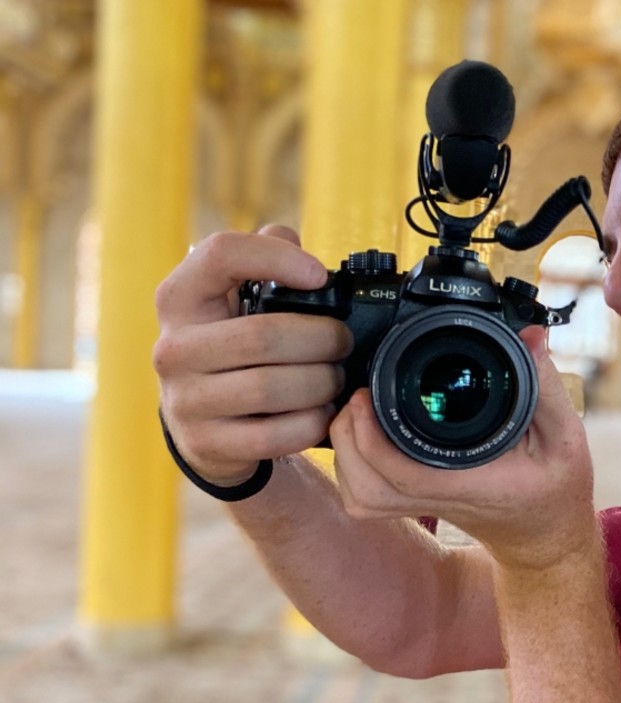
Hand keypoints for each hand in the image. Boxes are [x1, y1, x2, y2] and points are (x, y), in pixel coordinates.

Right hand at [153, 226, 351, 485]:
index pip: (220, 255)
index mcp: (180, 298)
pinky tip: (321, 413)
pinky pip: (275, 434)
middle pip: (264, 335)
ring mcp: (185, 399)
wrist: (202, 425)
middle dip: (322, 339)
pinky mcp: (205, 442)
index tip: (318, 275)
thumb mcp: (234, 301)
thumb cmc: (230, 349)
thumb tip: (290, 238)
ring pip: (272, 387)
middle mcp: (172, 347)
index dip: (276, 258)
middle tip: (343, 343)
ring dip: (321, 383)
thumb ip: (262, 262)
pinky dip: (310, 423)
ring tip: (335, 378)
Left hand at [330, 326, 597, 571]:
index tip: (369, 394)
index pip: (405, 474)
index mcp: (472, 485)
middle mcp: (439, 499)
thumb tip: (530, 337)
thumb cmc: (556, 491)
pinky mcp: (414, 504)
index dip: (373, 437)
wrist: (547, 537)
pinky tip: (364, 435)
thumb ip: (547, 388)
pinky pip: (367, 497)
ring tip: (359, 411)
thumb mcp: (566, 438)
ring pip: (360, 496)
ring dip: (347, 453)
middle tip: (360, 396)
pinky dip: (353, 466)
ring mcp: (422, 506)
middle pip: (366, 488)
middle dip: (348, 440)